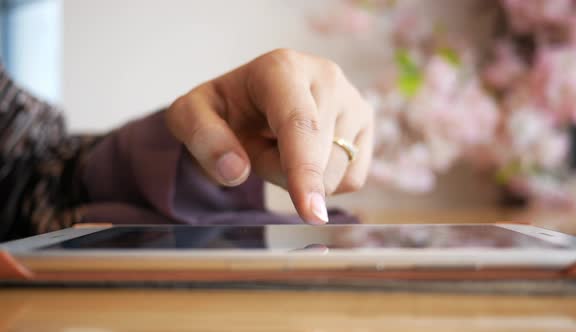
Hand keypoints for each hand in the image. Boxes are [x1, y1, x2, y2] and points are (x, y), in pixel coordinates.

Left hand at [166, 49, 373, 224]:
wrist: (253, 102)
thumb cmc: (225, 110)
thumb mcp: (191, 116)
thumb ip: (202, 139)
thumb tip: (235, 170)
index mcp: (281, 68)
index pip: (299, 124)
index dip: (304, 170)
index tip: (311, 213)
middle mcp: (326, 76)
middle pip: (319, 157)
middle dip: (283, 174)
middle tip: (258, 148)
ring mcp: (353, 99)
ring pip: (337, 172)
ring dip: (302, 178)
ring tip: (281, 147)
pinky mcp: (365, 124)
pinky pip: (352, 178)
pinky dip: (324, 180)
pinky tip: (306, 154)